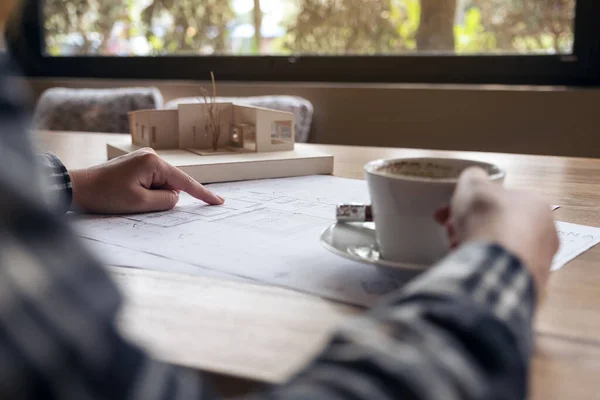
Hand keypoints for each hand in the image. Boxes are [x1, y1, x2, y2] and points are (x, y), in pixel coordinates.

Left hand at [69, 148, 223, 213]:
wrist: (76, 188)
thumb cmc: (106, 195)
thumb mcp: (140, 204)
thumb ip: (166, 201)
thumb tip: (175, 197)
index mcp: (154, 162)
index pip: (185, 182)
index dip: (203, 194)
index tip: (220, 202)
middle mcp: (151, 156)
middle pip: (172, 184)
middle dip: (162, 198)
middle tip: (137, 203)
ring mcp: (143, 159)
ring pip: (161, 185)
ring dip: (151, 196)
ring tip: (127, 198)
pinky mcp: (136, 165)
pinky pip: (151, 183)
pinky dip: (146, 193)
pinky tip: (129, 195)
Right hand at [435, 167, 558, 296]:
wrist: (495, 265)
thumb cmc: (489, 220)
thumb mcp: (474, 184)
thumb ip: (474, 179)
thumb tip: (474, 180)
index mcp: (537, 204)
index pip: (501, 201)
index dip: (472, 204)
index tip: (452, 211)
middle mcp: (545, 233)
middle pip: (498, 226)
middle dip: (470, 226)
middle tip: (451, 229)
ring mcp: (538, 262)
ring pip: (496, 249)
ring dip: (473, 246)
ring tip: (456, 248)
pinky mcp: (527, 285)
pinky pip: (497, 270)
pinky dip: (480, 266)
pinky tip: (467, 265)